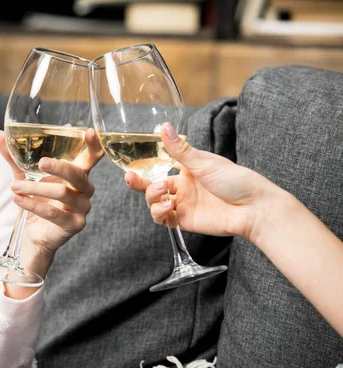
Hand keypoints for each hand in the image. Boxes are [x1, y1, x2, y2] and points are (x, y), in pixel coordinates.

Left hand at [0, 129, 103, 278]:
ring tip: (16, 187)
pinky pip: (54, 214)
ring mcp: (82, 208)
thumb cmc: (37, 201)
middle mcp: (84, 189)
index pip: (91, 157)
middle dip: (60, 167)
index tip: (90, 131)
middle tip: (42, 162)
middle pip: (78, 174)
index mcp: (77, 174)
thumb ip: (14, 157)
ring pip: (63, 194)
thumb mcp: (24, 177)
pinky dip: (34, 206)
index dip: (94, 145)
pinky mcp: (74, 224)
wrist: (35, 235)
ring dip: (37, 189)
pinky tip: (19, 200)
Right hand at [125, 123, 275, 240]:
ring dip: (152, 197)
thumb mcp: (204, 162)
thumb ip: (180, 149)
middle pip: (151, 187)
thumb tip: (163, 127)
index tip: (131, 167)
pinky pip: (163, 219)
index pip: (159, 168)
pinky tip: (167, 206)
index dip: (144, 169)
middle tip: (131, 178)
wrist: (253, 208)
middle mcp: (183, 188)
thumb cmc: (236, 180)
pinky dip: (159, 213)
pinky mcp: (185, 221)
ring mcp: (183, 205)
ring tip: (163, 193)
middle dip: (140, 184)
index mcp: (187, 170)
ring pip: (154, 203)